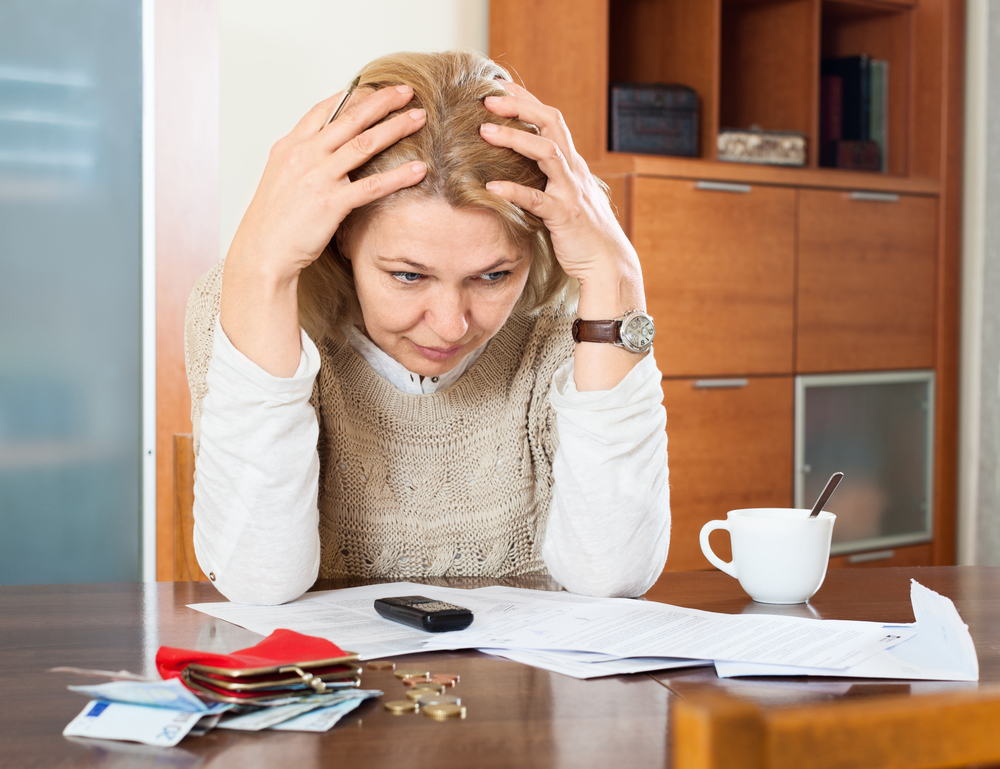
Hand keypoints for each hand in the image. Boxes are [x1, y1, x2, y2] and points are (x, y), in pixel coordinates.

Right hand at [228, 85, 428, 282]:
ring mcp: (318, 177)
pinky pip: (372, 185)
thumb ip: (303, 157)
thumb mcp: (280, 176)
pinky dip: (398, 176)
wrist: (262, 251)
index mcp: (290, 146)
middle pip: (350, 119)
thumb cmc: (272, 220)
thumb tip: (325, 147)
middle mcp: (304, 155)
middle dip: (382, 102)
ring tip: (419, 118)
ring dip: (395, 128)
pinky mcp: (331, 203)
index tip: (377, 88)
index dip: (354, 96)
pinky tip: (418, 169)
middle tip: (406, 91)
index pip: (325, 110)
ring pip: (364, 144)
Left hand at [479, 82, 641, 304]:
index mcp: (573, 163)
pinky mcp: (565, 216)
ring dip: (514, 138)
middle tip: (487, 98)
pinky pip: (537, 199)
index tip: (499, 86)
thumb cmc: (583, 231)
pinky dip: (513, 190)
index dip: (526, 100)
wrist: (608, 261)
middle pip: (552, 123)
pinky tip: (491, 186)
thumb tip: (521, 167)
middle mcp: (574, 170)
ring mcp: (571, 191)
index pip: (551, 119)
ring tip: (483, 131)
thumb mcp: (566, 196)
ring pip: (546, 152)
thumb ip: (549, 179)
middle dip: (520, 107)